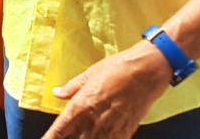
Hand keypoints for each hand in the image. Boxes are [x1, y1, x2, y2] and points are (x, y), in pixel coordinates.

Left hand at [42, 42, 171, 138]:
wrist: (148, 71)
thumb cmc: (118, 68)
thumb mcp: (90, 73)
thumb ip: (72, 87)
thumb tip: (56, 93)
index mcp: (82, 104)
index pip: (61, 128)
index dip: (51, 137)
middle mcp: (95, 119)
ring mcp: (112, 128)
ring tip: (78, 138)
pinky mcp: (126, 131)